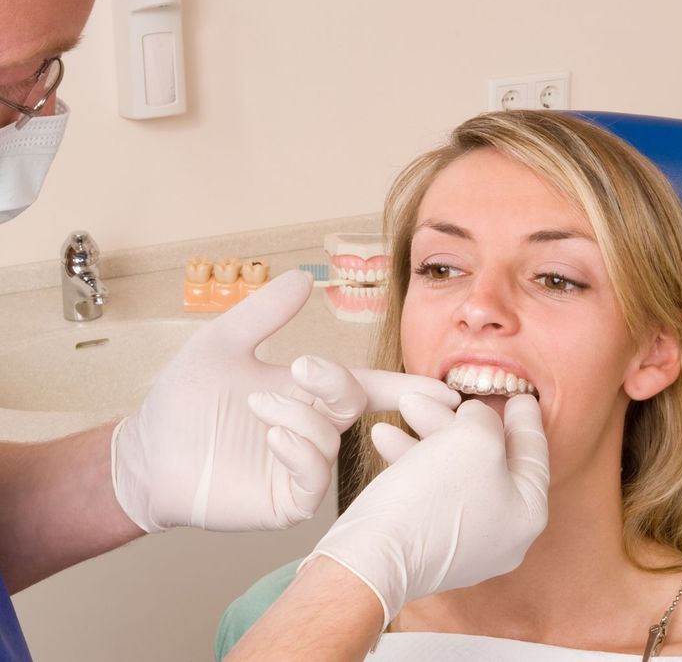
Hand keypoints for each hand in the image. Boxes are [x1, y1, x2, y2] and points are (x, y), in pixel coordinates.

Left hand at [111, 270, 458, 532]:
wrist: (148, 450)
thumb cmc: (185, 397)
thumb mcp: (223, 341)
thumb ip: (265, 313)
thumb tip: (304, 277)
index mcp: (306, 392)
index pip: (365, 387)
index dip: (402, 387)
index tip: (438, 388)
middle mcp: (310, 428)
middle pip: (353, 405)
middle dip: (336, 384)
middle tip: (303, 370)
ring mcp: (298, 466)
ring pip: (332, 442)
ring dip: (302, 417)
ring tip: (260, 407)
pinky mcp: (284, 500)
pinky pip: (313, 481)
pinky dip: (301, 452)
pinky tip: (273, 437)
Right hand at [303, 393, 548, 628]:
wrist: (375, 556)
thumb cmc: (433, 496)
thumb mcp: (473, 439)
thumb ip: (486, 419)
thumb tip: (477, 417)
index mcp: (527, 512)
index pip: (533, 454)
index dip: (525, 418)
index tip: (522, 395)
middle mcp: (501, 532)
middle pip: (488, 458)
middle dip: (460, 419)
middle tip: (445, 392)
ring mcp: (463, 542)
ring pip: (453, 469)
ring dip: (428, 433)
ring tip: (405, 405)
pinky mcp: (427, 542)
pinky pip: (428, 488)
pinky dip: (411, 460)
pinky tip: (385, 436)